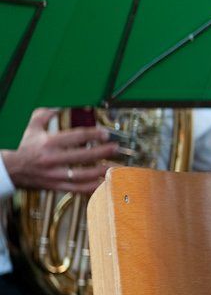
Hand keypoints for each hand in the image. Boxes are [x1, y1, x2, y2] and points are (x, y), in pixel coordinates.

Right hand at [1, 108, 120, 193]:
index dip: (93, 134)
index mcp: (47, 143)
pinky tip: (103, 185)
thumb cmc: (20, 147)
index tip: (106, 133)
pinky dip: (91, 188)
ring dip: (100, 172)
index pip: (75, 137)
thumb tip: (59, 104)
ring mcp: (53, 175)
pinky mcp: (54, 186)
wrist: (6, 169)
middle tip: (115, 148)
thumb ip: (45, 114)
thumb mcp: (30, 127)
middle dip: (101, 152)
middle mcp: (51, 160)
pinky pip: (76, 190)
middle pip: (82, 156)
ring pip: (81, 176)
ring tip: (114, 166)